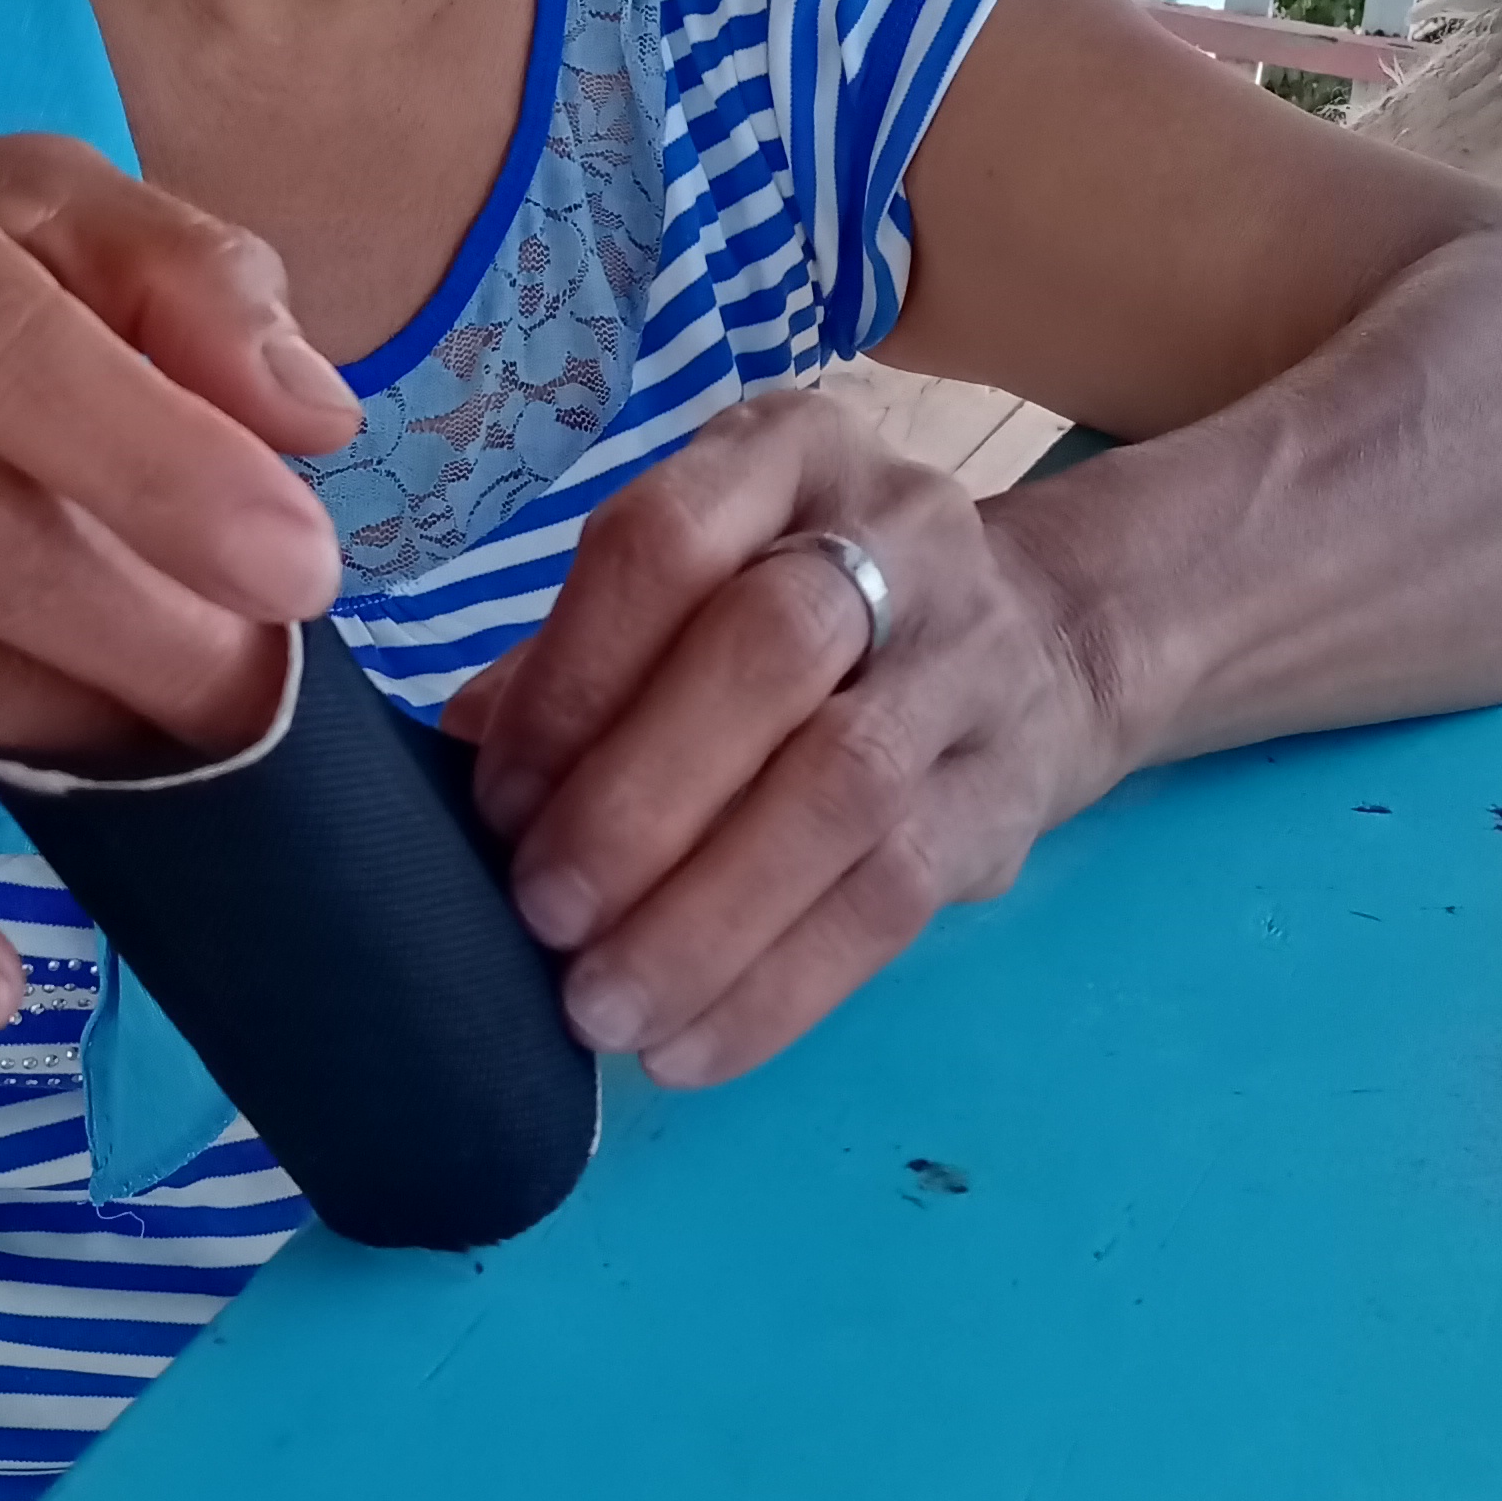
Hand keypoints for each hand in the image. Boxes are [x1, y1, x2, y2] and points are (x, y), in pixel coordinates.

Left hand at [444, 385, 1117, 1086]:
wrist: (1043, 642)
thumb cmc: (806, 617)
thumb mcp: (703, 582)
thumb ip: (582, 653)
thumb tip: (459, 756)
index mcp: (786, 455)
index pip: (668, 539)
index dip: (572, 675)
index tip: (500, 800)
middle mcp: (898, 531)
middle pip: (772, 650)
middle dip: (637, 798)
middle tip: (543, 913)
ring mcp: (973, 660)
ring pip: (842, 788)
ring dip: (702, 916)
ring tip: (601, 1006)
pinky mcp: (1011, 792)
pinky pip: (895, 900)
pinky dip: (779, 987)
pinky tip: (689, 1045)